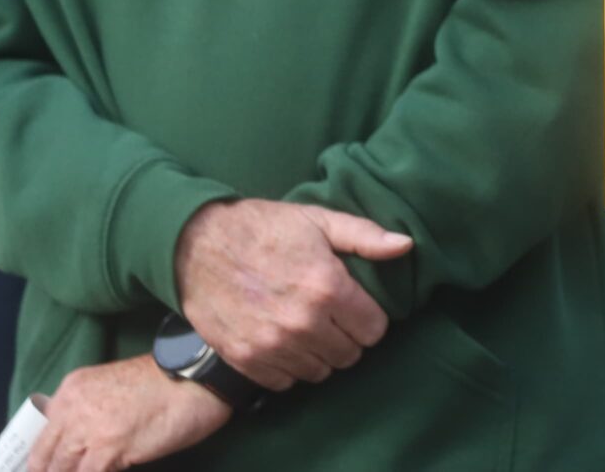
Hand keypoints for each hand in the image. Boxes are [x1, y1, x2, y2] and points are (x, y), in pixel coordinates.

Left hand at [26, 358, 227, 471]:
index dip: (42, 464)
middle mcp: (72, 407)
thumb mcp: (114, 391)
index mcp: (72, 390)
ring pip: (61, 471)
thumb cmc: (166, 385)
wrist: (196, 378)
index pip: (41, 438)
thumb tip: (79, 454)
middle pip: (44, 459)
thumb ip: (90, 416)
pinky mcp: (107, 448)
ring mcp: (87, 428)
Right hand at [172, 198, 411, 387]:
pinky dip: (289, 366)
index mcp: (328, 286)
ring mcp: (273, 345)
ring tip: (306, 328)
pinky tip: (283, 341)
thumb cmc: (264, 228)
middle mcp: (304, 322)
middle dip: (346, 337)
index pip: (374, 330)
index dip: (368, 318)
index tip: (355, 307)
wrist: (198, 244)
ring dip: (319, 354)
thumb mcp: (318, 220)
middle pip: (350, 355)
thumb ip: (365, 236)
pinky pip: (286, 382)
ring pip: (320, 372)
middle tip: (330, 316)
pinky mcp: (247, 360)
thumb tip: (406, 246)